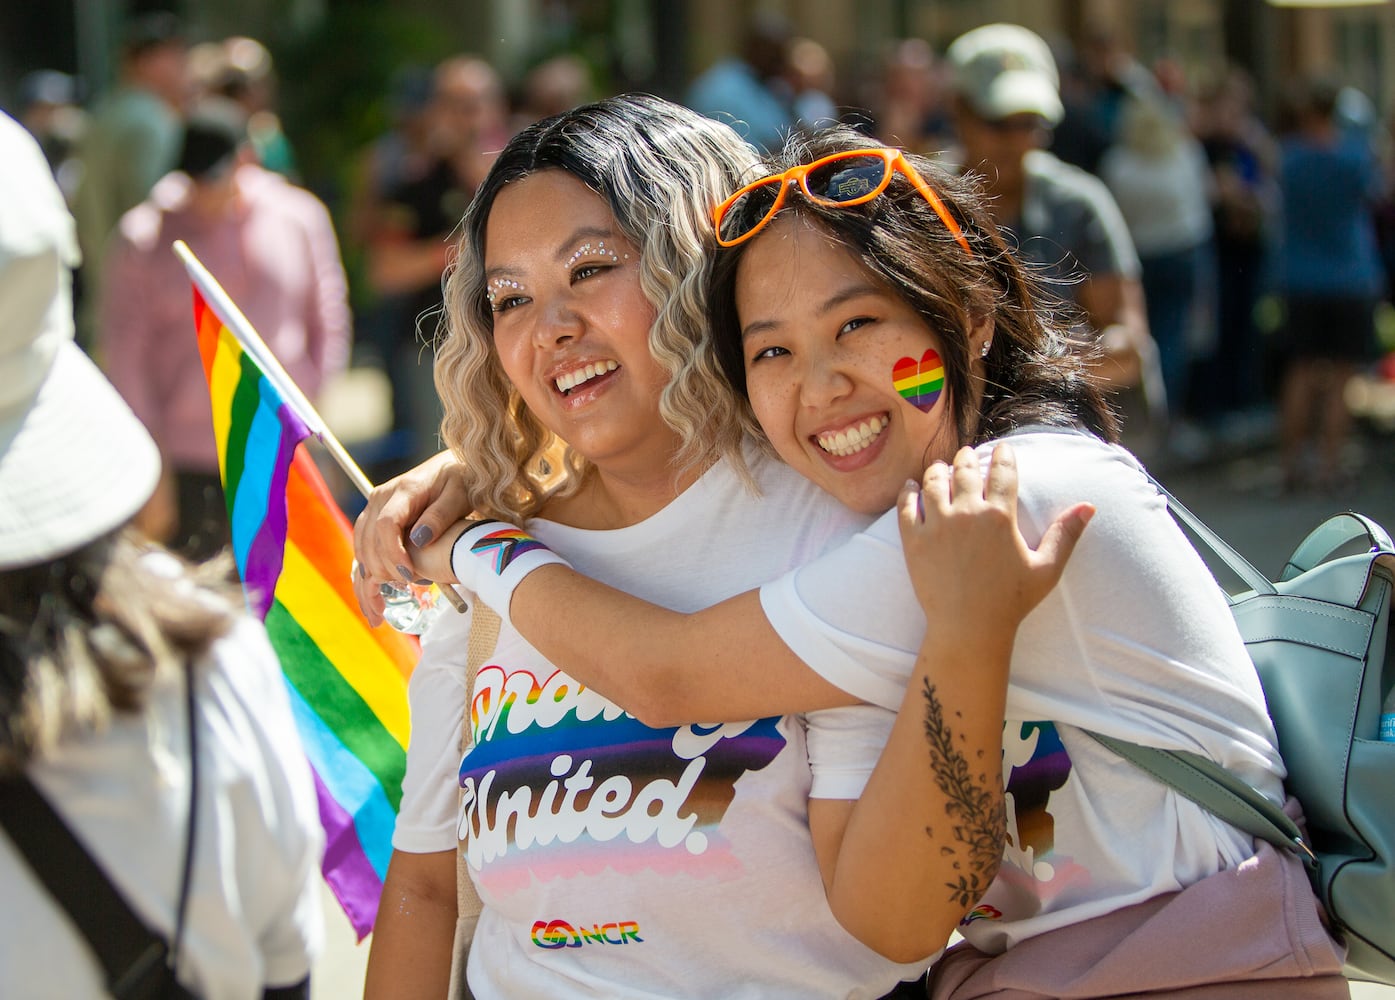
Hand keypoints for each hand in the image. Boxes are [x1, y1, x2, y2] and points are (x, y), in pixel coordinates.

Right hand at [352, 450, 473, 624]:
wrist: (454, 466)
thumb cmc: (462, 479)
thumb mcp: (460, 494)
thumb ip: (441, 515)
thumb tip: (420, 540)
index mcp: (403, 491)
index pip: (386, 526)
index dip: (394, 554)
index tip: (410, 576)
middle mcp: (381, 498)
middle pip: (370, 541)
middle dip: (383, 572)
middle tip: (403, 594)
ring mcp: (374, 508)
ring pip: (362, 547)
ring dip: (368, 579)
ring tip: (378, 611)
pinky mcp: (375, 519)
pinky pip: (363, 547)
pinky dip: (367, 572)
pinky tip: (374, 595)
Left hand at [897, 443, 1093, 636]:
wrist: (969, 628)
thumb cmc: (1011, 601)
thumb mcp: (1046, 569)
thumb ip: (1066, 535)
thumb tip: (1089, 506)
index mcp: (1000, 517)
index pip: (1002, 472)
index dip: (1003, 455)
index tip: (1002, 448)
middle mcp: (967, 514)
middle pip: (964, 470)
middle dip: (967, 458)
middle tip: (967, 455)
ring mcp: (937, 525)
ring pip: (933, 481)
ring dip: (938, 470)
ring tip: (940, 467)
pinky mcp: (913, 540)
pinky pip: (906, 505)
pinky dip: (908, 491)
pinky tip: (911, 485)